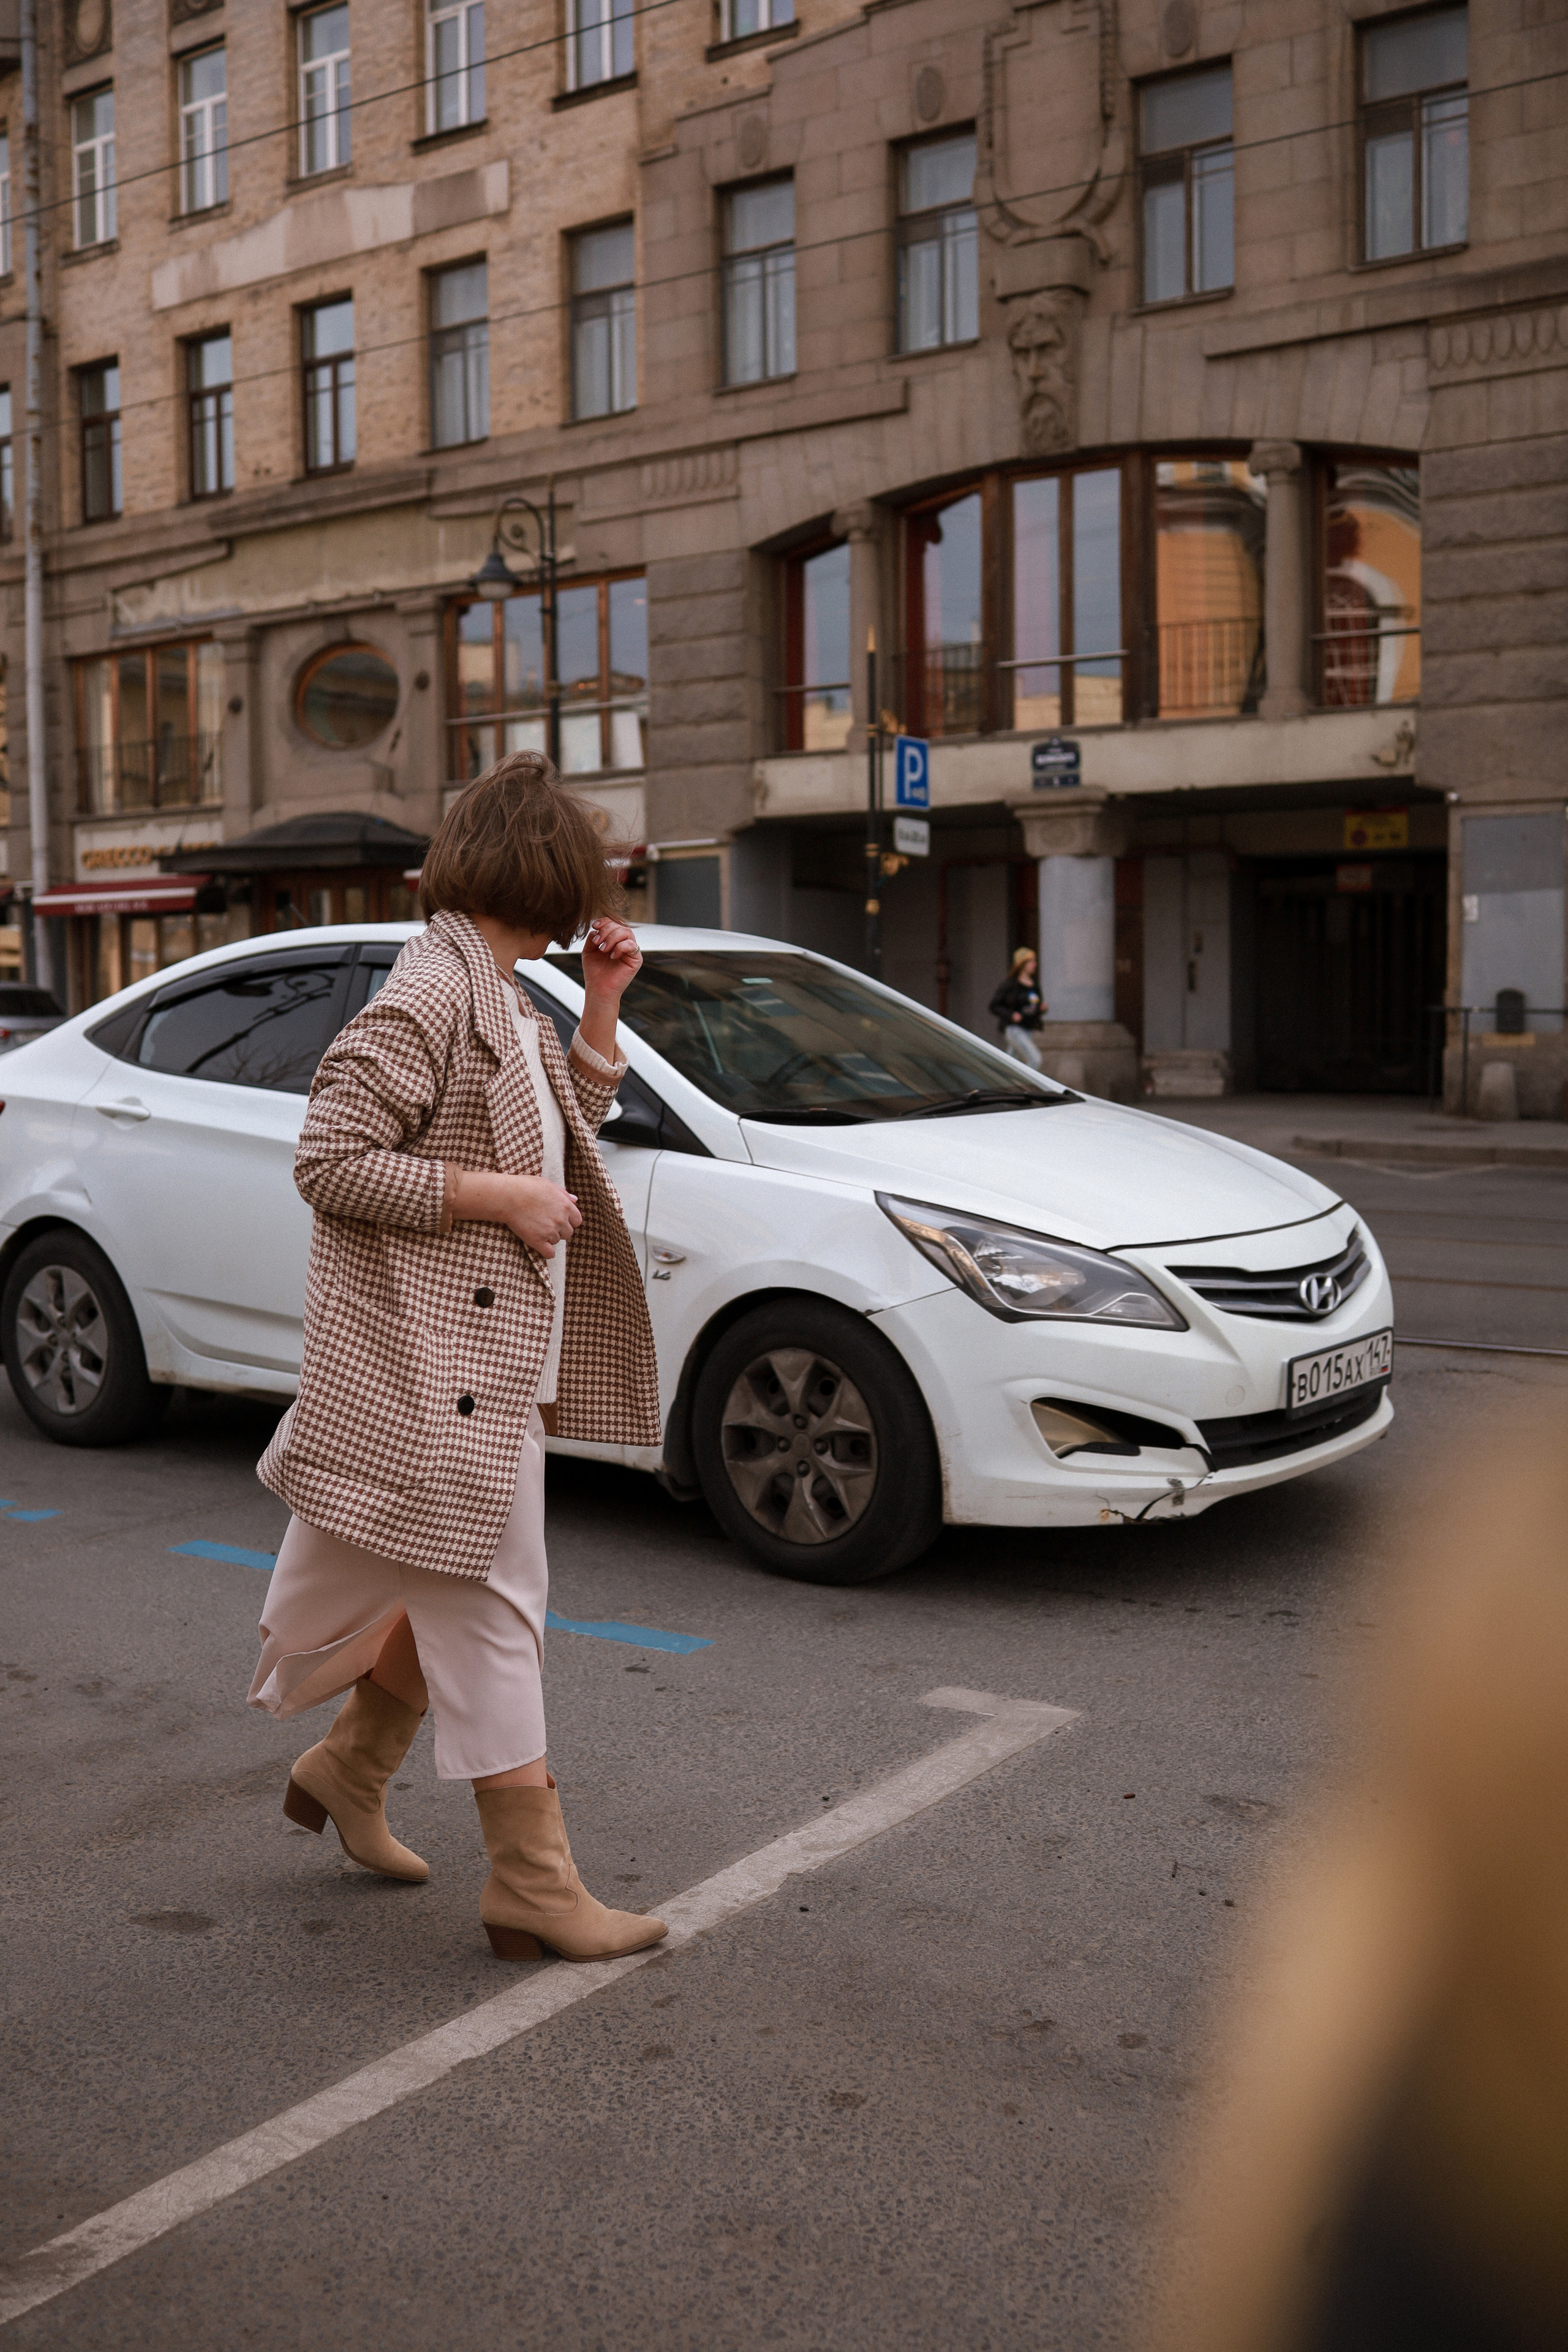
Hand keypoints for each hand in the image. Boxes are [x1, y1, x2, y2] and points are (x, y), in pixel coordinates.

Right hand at [448, 1169, 581, 1258]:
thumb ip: (564, 1194)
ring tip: (536, 1228)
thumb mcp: (548, 1185)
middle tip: (545, 1224)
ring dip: (549, 1238)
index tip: (558, 1219)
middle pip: (568, 1233)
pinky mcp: (538, 1241)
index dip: (568, 1221)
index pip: (577, 1221)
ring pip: (556, 1241)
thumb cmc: (526, 1187)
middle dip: (559, 1230)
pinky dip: (546, 1252)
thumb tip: (575, 1200)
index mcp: (565, 1206)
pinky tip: (540, 1245)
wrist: (508, 1196)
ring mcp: (550, 1231)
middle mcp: (561, 1220)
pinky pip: (549, 1253)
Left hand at [581, 919, 641, 1006]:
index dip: (605, 921)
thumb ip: (593, 937)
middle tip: (598, 942)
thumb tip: (597, 928)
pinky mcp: (636, 959)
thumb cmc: (594, 972)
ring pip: (626, 932)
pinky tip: (612, 956)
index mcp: (613, 940)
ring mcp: (631, 951)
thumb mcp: (589, 951)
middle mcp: (623, 943)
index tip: (594, 925)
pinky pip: (632, 945)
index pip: (613, 923)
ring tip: (603, 949)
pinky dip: (620, 947)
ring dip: (612, 938)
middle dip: (606, 930)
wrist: (599, 989)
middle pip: (620, 925)